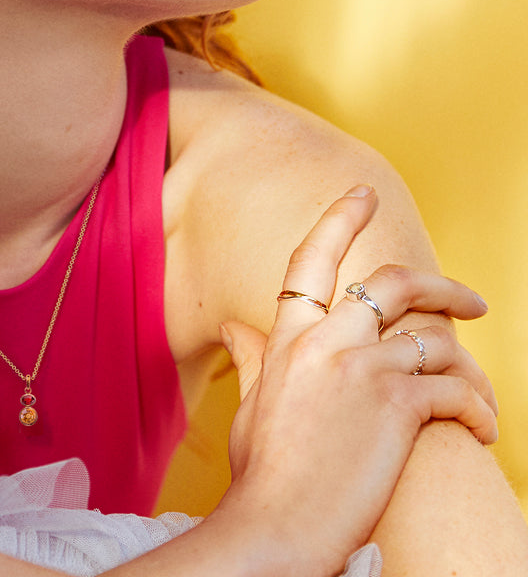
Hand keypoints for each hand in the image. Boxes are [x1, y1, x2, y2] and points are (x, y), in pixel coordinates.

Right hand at [214, 186, 496, 573]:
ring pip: (435, 338)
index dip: (339, 218)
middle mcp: (326, 341)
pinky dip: (477, 408)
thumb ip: (250, 357)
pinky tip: (480, 427)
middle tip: (473, 300)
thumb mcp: (251, 404)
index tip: (361, 193)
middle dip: (443, 285)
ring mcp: (362, 368)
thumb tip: (234, 328)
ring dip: (470, 366)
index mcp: (287, 337)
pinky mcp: (397, 404)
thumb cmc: (262, 470)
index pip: (311, 259)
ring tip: (481, 393)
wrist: (279, 523)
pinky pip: (454, 388)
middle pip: (392, 281)